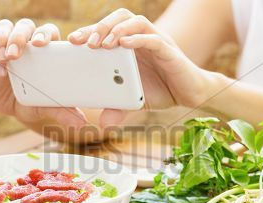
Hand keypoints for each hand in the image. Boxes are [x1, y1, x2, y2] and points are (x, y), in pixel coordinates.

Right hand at [0, 19, 86, 127]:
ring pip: (7, 28)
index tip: (41, 44)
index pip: (48, 33)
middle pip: (26, 27)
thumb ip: (64, 111)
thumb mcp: (50, 107)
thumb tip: (82, 122)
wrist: (18, 109)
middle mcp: (30, 44)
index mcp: (49, 51)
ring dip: (5, 40)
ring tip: (7, 58)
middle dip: (21, 36)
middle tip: (18, 53)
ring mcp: (12, 45)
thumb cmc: (39, 102)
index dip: (44, 34)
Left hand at [67, 8, 211, 125]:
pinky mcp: (169, 50)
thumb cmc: (161, 91)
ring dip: (116, 30)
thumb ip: (119, 108)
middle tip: (83, 42)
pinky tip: (124, 46)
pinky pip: (153, 39)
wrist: (190, 94)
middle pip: (119, 18)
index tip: (72, 41)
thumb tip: (103, 124)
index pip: (107, 29)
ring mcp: (156, 41)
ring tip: (102, 44)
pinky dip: (138, 39)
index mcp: (130, 46)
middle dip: (99, 27)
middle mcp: (141, 39)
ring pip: (135, 22)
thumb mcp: (134, 101)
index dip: (89, 31)